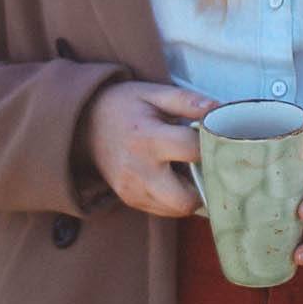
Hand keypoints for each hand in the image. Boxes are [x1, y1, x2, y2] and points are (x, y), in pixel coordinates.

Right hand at [81, 79, 213, 217]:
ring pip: (178, 210)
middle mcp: (139, 171)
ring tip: (187, 169)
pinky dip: (175, 198)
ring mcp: (133, 190)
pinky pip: (164, 210)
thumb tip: (218, 109)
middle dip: (203, 185)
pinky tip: (172, 177)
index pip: (192, 150)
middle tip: (204, 164)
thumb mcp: (153, 93)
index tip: (213, 136)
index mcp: (147, 138)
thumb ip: (187, 100)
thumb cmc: (124, 106)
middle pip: (186, 199)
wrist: (84, 124)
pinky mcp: (130, 200)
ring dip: (191, 193)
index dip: (210, 143)